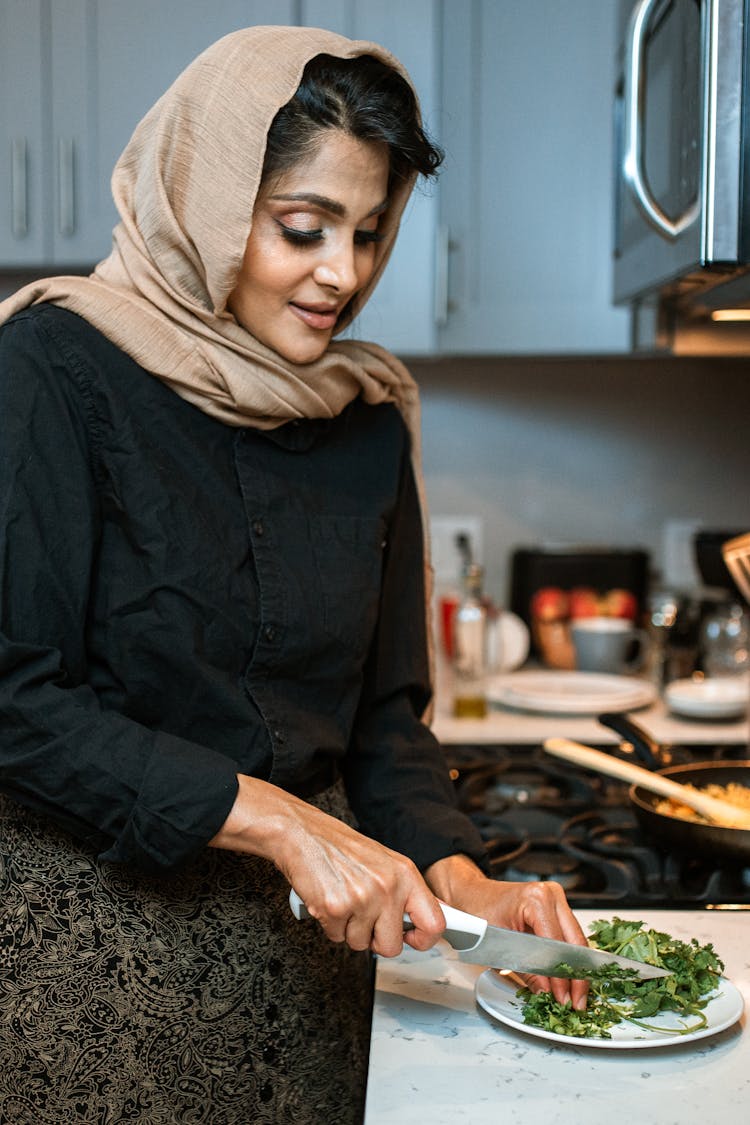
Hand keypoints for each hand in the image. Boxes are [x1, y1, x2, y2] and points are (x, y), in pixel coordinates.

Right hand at [209, 774, 444, 956]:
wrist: (301, 833)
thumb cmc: (339, 847)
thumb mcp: (383, 862)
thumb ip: (404, 891)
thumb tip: (426, 919)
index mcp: (405, 874)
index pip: (434, 922)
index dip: (423, 940)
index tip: (412, 939)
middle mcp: (387, 886)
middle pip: (392, 946)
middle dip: (375, 940)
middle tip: (364, 919)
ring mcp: (362, 898)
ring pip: (361, 944)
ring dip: (349, 930)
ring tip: (343, 901)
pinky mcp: (335, 908)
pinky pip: (337, 938)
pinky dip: (330, 925)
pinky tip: (328, 901)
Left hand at [424, 853, 588, 1009]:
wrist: (471, 894)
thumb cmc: (478, 912)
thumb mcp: (498, 946)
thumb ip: (525, 971)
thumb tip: (547, 993)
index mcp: (536, 900)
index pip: (557, 945)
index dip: (561, 976)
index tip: (564, 999)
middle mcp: (551, 895)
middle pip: (575, 941)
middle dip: (578, 976)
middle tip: (578, 1003)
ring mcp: (555, 898)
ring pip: (575, 939)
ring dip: (576, 969)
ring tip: (575, 995)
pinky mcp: (555, 906)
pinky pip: (567, 935)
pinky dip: (568, 957)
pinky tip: (568, 978)